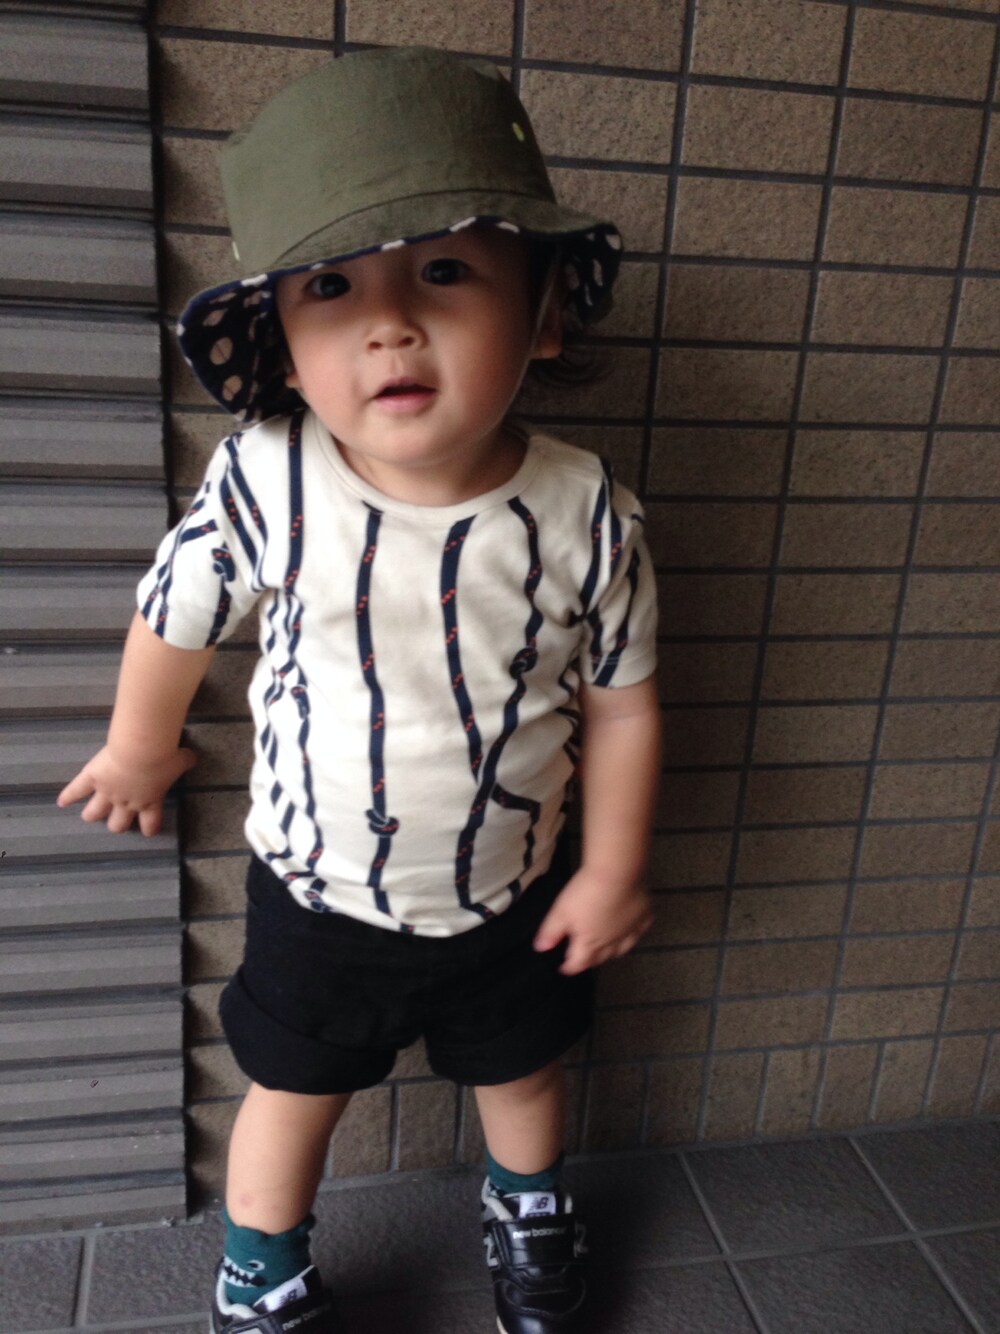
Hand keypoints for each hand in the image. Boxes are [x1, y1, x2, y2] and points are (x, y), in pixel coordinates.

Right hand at [57, 744, 195, 836]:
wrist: (141, 749)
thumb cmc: (165, 756)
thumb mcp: (183, 759)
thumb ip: (187, 761)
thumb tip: (192, 757)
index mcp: (150, 801)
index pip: (150, 822)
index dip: (149, 828)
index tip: (148, 831)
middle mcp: (127, 802)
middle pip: (118, 823)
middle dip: (117, 824)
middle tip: (116, 823)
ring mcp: (107, 793)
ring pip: (95, 812)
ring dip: (92, 814)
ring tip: (88, 816)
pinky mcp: (92, 779)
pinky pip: (76, 790)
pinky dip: (68, 796)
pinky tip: (61, 802)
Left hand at [533, 866, 653, 974]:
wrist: (617, 872)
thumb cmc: (585, 892)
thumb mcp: (560, 911)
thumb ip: (550, 932)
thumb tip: (540, 949)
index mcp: (589, 943)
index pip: (578, 962)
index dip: (569, 967)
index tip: (564, 968)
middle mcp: (611, 943)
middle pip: (600, 958)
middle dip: (589, 960)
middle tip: (582, 958)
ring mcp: (630, 931)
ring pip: (622, 949)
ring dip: (612, 952)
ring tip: (605, 950)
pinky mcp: (644, 917)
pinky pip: (639, 931)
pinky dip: (633, 934)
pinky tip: (631, 930)